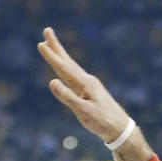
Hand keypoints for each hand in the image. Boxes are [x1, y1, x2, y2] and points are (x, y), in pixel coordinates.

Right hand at [38, 27, 136, 149]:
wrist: (120, 129)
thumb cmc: (102, 122)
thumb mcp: (83, 112)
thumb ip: (67, 97)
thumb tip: (52, 81)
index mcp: (85, 83)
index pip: (64, 68)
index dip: (51, 57)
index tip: (41, 44)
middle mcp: (87, 81)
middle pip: (68, 61)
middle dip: (56, 47)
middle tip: (47, 30)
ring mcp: (90, 85)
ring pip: (71, 67)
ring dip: (61, 56)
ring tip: (52, 45)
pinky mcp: (91, 92)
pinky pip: (75, 76)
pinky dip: (67, 68)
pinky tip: (65, 69)